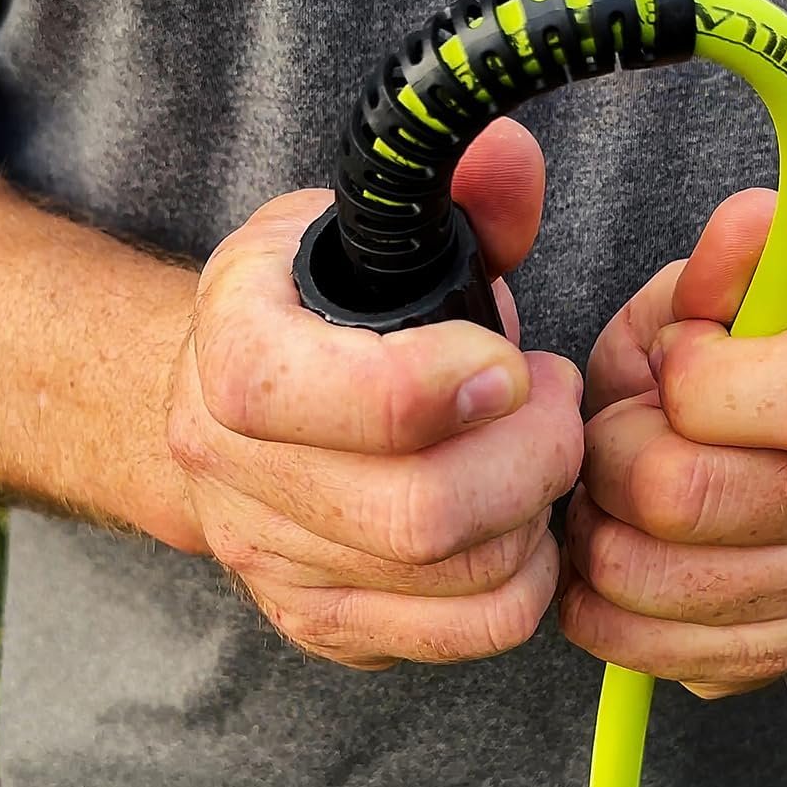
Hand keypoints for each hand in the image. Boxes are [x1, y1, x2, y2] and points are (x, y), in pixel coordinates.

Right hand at [166, 119, 583, 669]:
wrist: (232, 414)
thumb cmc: (319, 317)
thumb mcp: (371, 235)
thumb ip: (458, 197)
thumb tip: (513, 154)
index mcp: (238, 354)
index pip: (344, 399)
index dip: (449, 385)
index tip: (508, 363)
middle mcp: (235, 475)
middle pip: (422, 512)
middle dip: (533, 454)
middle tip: (553, 404)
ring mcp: (276, 565)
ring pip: (460, 579)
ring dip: (536, 511)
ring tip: (535, 451)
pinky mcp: (326, 624)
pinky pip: (471, 632)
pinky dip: (528, 578)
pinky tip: (519, 521)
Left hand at [561, 189, 786, 697]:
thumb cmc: (745, 350)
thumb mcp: (725, 284)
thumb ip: (729, 258)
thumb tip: (745, 223)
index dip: (689, 381)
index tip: (670, 366)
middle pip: (693, 500)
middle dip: (610, 463)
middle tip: (606, 440)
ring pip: (662, 590)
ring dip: (596, 539)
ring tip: (601, 499)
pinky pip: (667, 657)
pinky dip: (606, 613)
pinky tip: (610, 561)